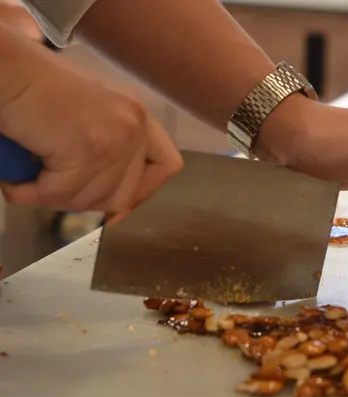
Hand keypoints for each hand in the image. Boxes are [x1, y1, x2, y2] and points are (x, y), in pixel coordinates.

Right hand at [0, 42, 182, 214]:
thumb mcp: (88, 120)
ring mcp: (115, 139)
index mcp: (138, 117)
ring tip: (29, 179)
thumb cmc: (35, 90)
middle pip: (125, 194)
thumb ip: (108, 155)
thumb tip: (117, 210)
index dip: (143, 192)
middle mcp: (134, 126)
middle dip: (85, 201)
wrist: (7, 71)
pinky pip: (60, 193)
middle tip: (52, 190)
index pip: (167, 166)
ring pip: (91, 199)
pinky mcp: (87, 150)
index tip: (116, 207)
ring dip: (54, 198)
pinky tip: (16, 181)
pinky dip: (30, 194)